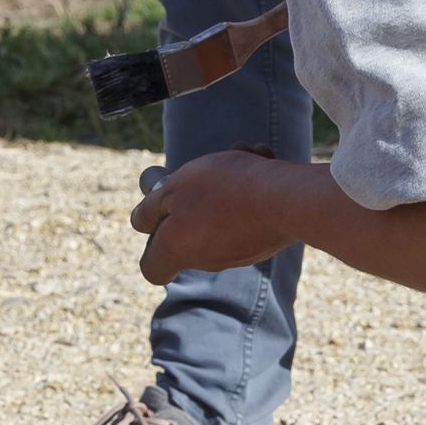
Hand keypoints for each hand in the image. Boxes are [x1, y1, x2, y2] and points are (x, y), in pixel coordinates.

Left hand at [131, 151, 303, 284]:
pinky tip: (261, 161)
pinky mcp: (264, 241)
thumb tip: (139, 221)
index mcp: (178, 250)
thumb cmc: (224, 190)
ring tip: (241, 155)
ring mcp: (237, 253)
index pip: (152, 269)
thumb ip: (150, 209)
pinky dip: (251, 188)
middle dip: (193, 198)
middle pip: (188, 235)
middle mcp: (206, 260)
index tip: (159, 220)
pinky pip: (248, 212)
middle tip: (203, 172)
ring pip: (221, 214)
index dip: (150, 247)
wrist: (286, 199)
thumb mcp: (174, 190)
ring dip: (226, 183)